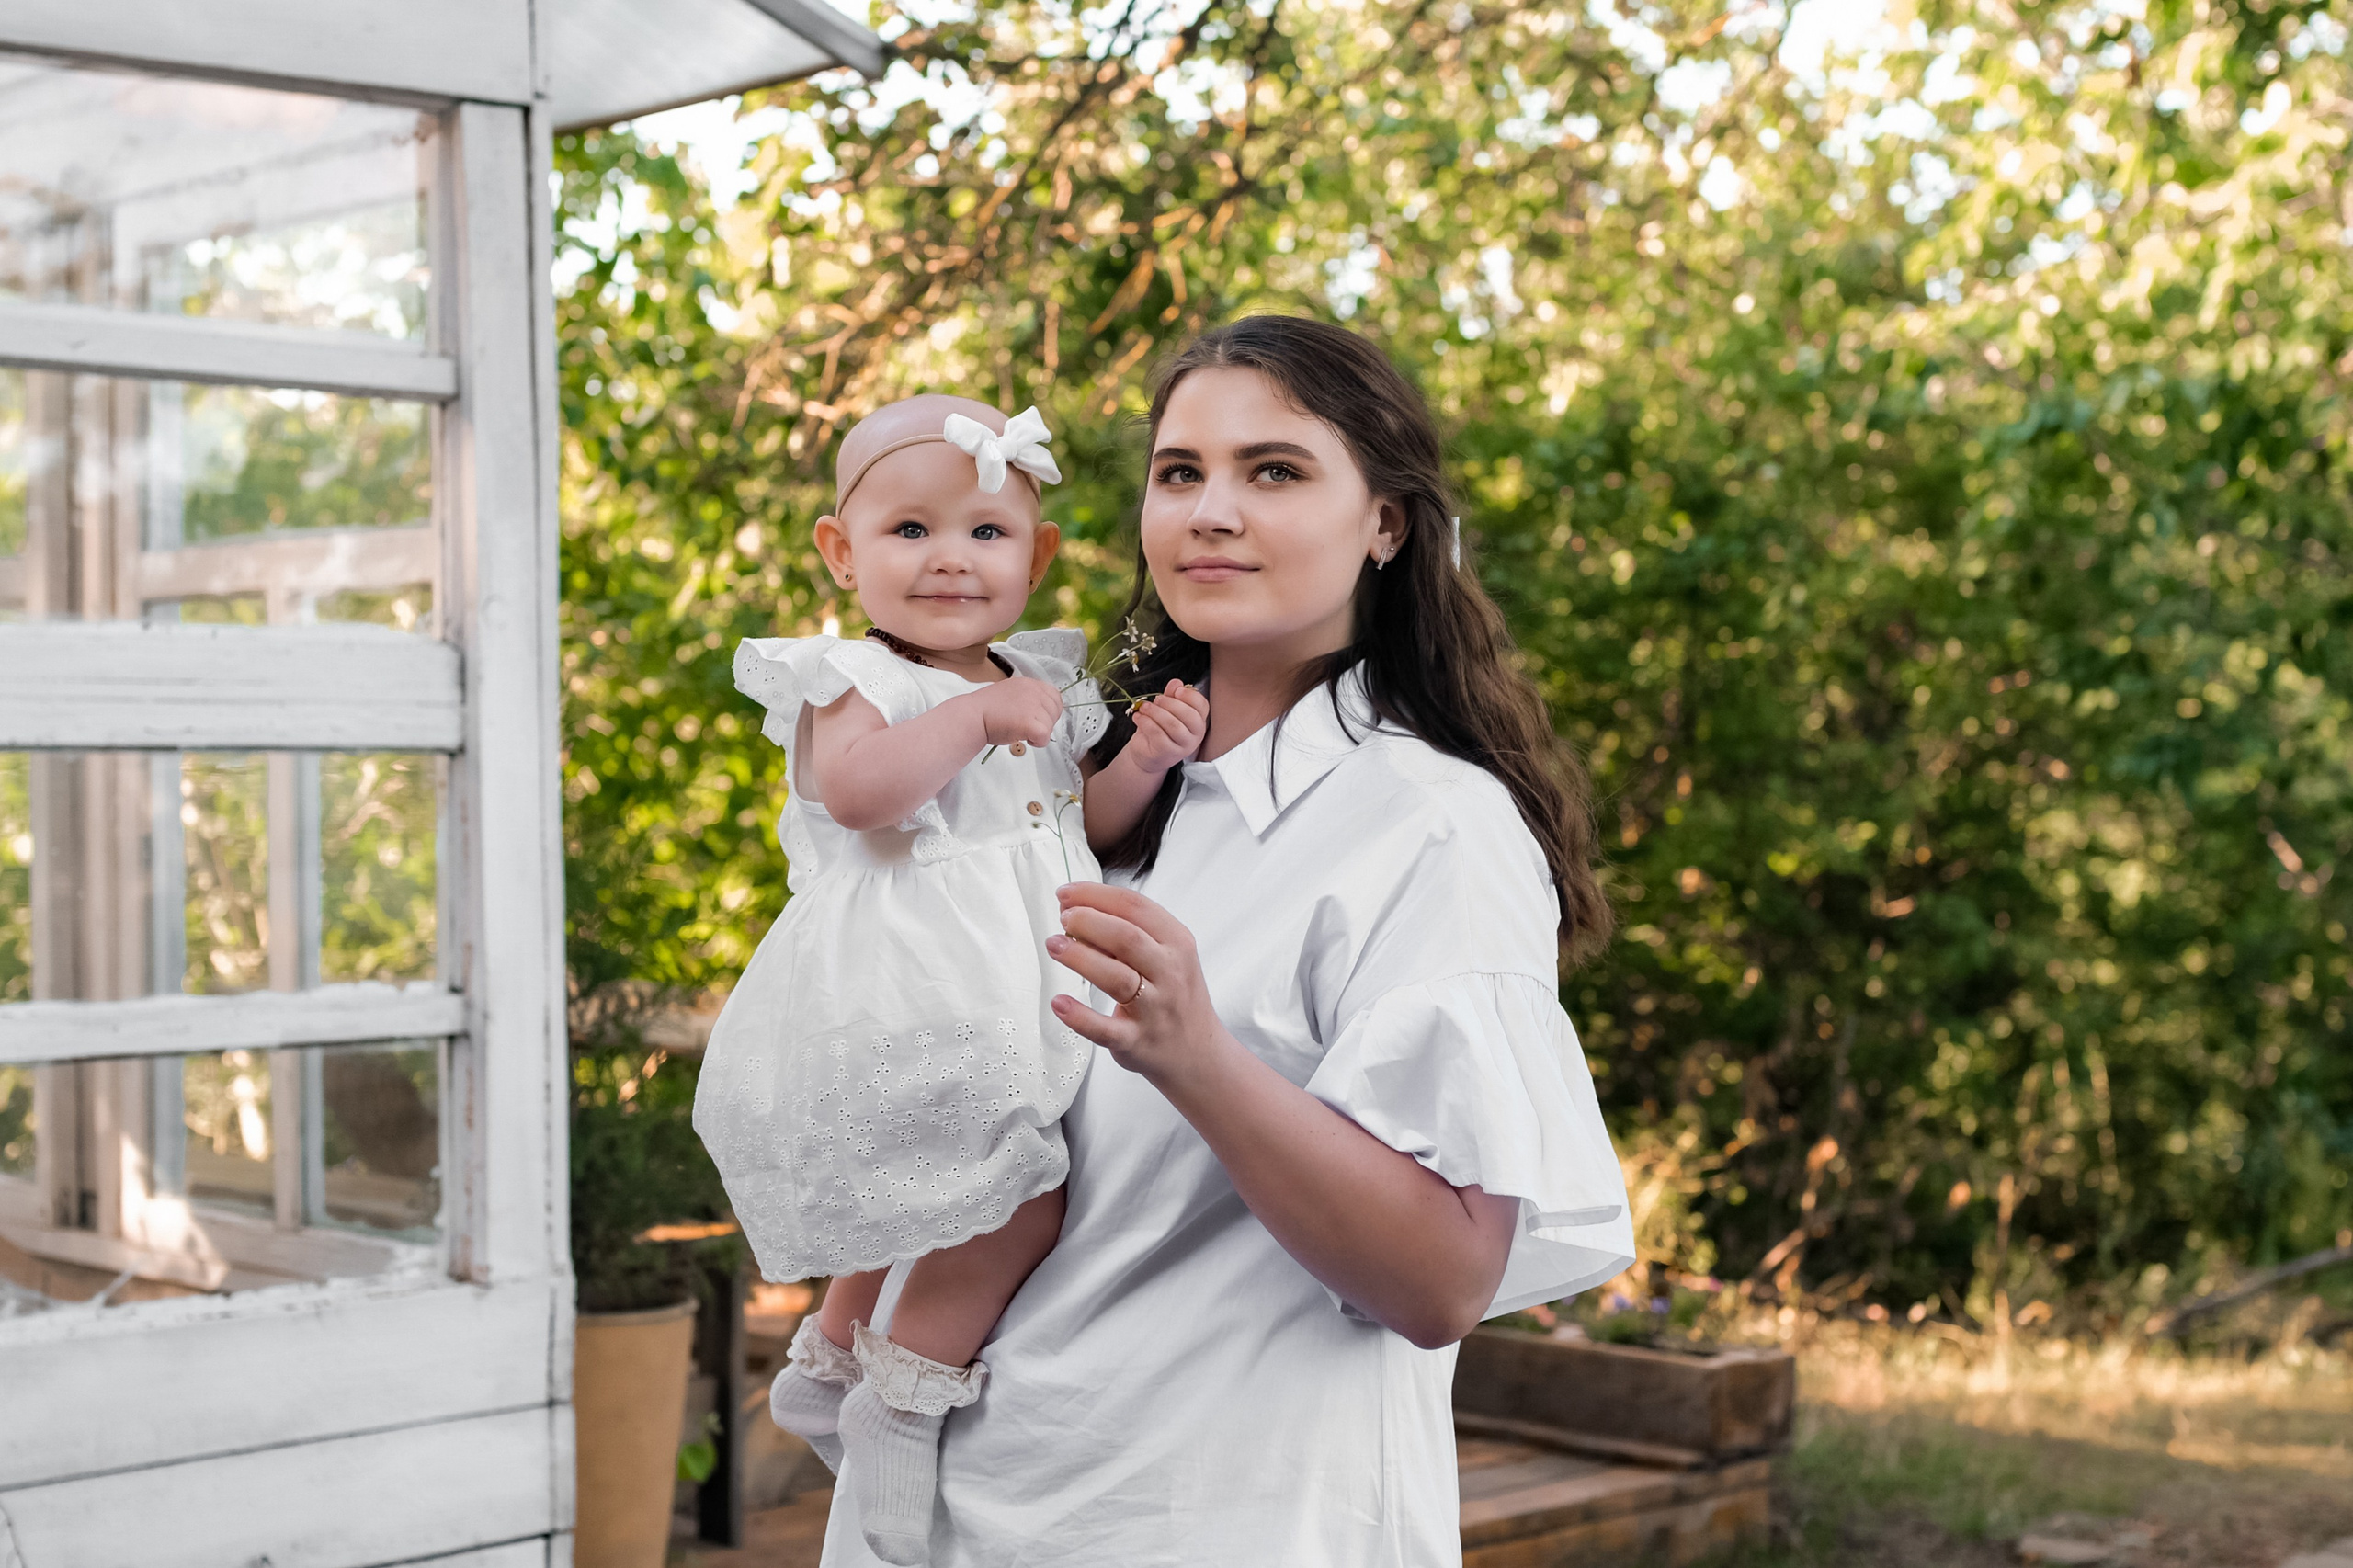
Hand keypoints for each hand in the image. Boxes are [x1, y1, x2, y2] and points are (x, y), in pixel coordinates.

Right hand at [967, 677, 1063, 747]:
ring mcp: (1033, 706)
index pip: (1055, 697)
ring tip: (1019, 730)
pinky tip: (1024, 738)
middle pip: (1055, 711)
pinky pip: (1045, 737)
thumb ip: (1026, 697)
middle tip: (1025, 726)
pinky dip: (1037, 742)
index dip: (1048, 711)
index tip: (1035, 718)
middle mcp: (1034, 691)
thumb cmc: (985, 709)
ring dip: (1038, 733)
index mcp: (1029, 683)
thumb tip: (1038, 710)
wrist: (971, 716)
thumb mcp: (1010, 693)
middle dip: (1044, 722)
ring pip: (1050, 726)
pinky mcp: (1030, 723)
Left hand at [1045, 883, 1229, 1085]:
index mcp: (1177, 943)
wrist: (1197, 1052)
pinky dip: (1079, 1016)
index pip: (1135, 907)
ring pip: (1116, 978)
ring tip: (1054, 945)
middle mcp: (1170, 973)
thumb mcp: (1166, 956)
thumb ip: (1130, 933)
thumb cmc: (1172, 994)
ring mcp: (1154, 1009)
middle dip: (1088, 921)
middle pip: (1126, 937)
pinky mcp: (1136, 1041)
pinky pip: (1105, 1029)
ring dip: (1079, 957)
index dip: (1095, 895)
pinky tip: (1058, 1003)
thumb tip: (1076, 910)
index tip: (1066, 894)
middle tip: (1063, 919)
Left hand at [1119, 681, 1208, 774]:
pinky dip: (1146, 722)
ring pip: (1173, 725)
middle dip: (1170, 703)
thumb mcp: (1165, 710)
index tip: (1176, 691)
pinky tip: (1138, 717)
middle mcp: (1194, 736)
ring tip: (1144, 707)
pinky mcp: (1166, 753)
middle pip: (1189, 715)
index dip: (1190, 695)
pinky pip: (1158, 734)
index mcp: (1198, 721)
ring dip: (1156, 712)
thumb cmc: (1158, 730)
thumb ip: (1172, 696)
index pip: (1202, 705)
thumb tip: (1176, 682)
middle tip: (1157, 700)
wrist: (1146, 755)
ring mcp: (1182, 747)